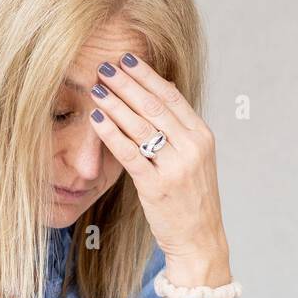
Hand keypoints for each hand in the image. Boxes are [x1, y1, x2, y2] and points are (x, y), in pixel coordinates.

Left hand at [89, 52, 230, 279]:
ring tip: (95, 88)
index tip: (126, 58)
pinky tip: (95, 120)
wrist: (199, 238)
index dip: (147, 75)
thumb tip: (155, 93)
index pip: (172, 96)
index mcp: (202, 136)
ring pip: (140, 126)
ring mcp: (176, 167)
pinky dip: (110, 133)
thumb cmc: (191, 196)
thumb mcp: (194, 157)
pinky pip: (129, 153)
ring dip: (114, 103)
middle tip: (104, 66)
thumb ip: (178, 129)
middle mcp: (192, 147)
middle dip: (126, 83)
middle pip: (154, 106)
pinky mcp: (156, 186)